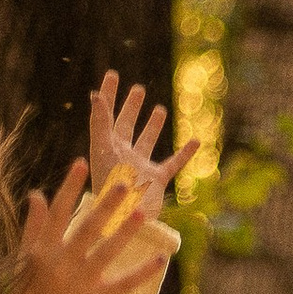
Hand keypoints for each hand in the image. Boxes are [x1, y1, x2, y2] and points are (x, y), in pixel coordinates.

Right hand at [9, 161, 168, 293]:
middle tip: (123, 184)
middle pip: (86, 228)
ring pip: (107, 252)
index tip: (80, 163)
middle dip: (105, 206)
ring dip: (126, 232)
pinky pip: (124, 283)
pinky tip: (161, 258)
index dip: (69, 187)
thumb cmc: (29, 292)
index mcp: (43, 250)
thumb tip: (37, 194)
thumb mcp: (26, 259)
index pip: (57, 212)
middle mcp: (62, 263)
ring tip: (142, 213)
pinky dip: (143, 272)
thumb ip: (34, 226)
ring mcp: (81, 282)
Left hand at [85, 75, 198, 222]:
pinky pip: (173, 163)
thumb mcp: (104, 150)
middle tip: (137, 90)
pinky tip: (196, 141)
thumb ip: (100, 123)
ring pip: (147, 141)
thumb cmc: (110, 186)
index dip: (109, 95)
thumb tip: (96, 95)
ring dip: (153, 126)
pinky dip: (185, 153)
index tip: (113, 74)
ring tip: (158, 109)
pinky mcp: (157, 180)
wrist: (125, 219)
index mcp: (107, 146)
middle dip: (131, 107)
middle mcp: (123, 155)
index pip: (106, 115)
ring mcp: (141, 167)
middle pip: (126, 125)